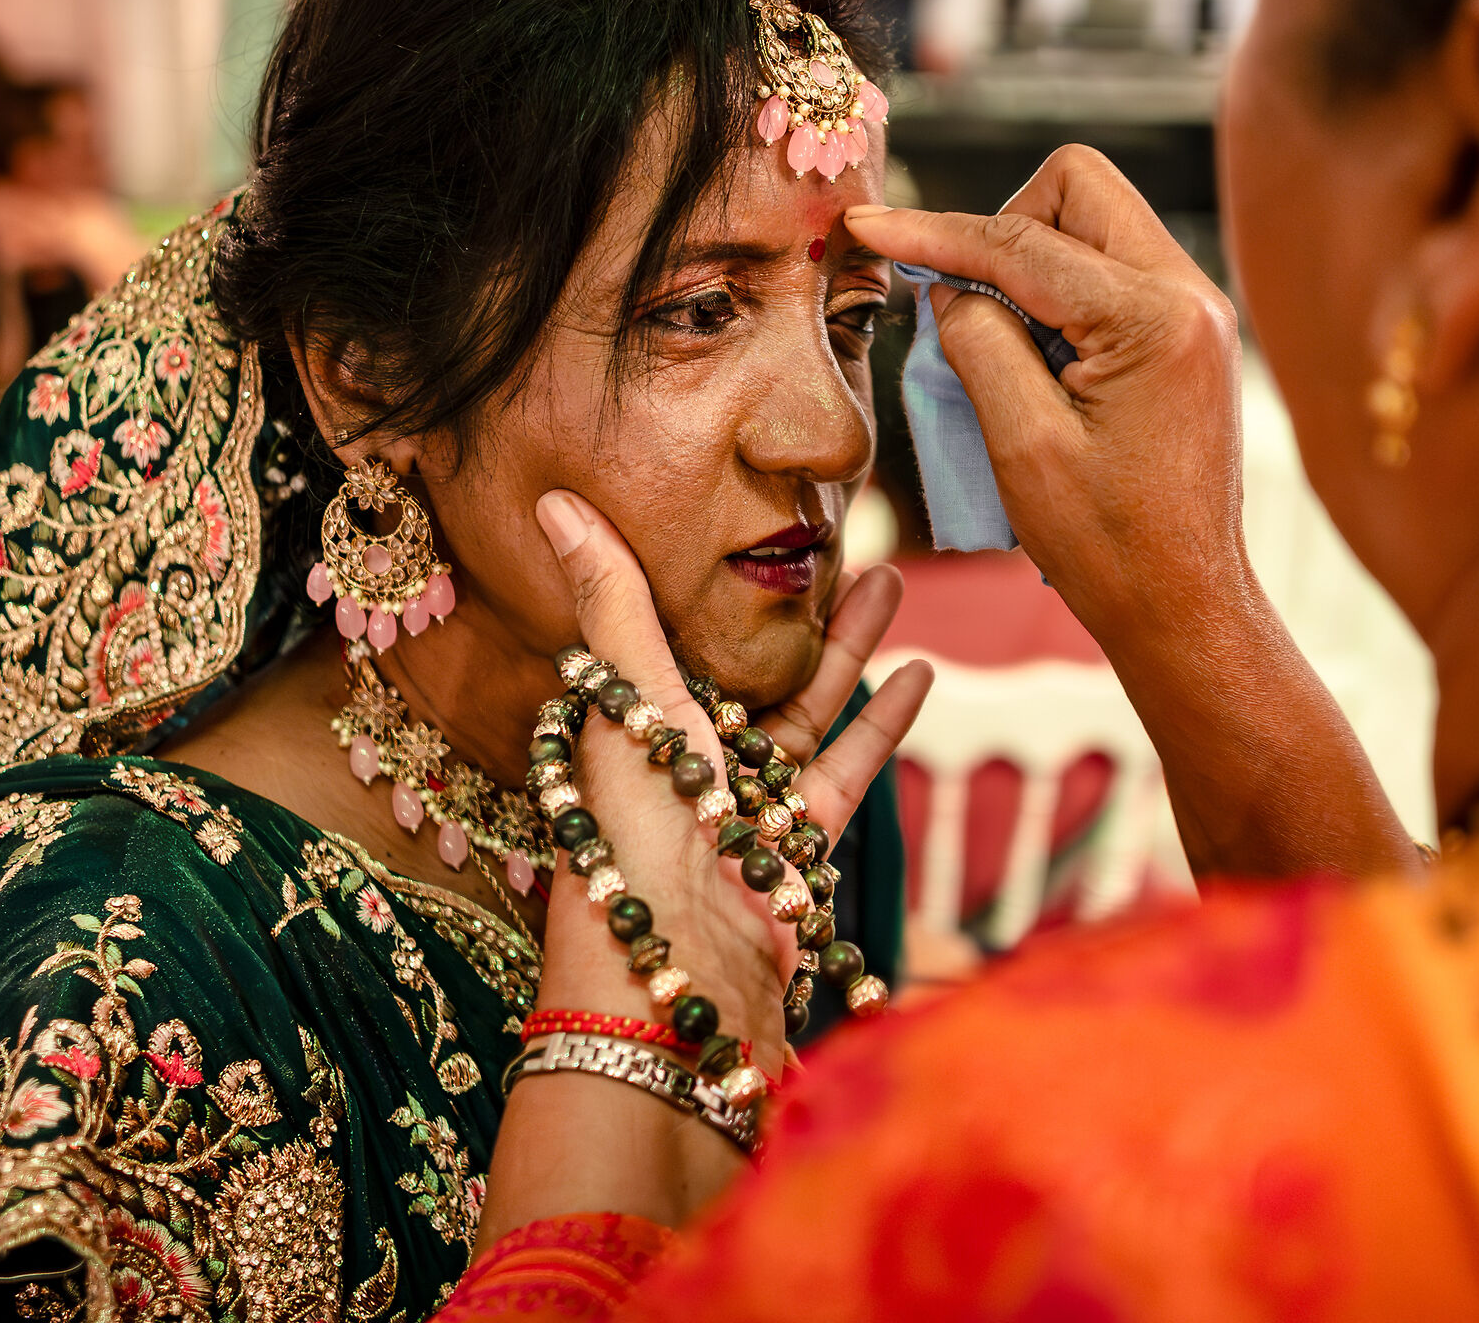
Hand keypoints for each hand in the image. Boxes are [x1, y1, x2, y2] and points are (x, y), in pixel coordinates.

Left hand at [472, 491, 929, 1246]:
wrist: (678, 979)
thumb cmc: (637, 833)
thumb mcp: (627, 697)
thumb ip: (611, 598)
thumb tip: (557, 499)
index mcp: (629, 722)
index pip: (669, 635)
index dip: (709, 580)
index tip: (752, 523)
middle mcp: (684, 762)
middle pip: (750, 668)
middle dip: (801, 607)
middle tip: (851, 542)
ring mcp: (744, 806)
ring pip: (805, 710)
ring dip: (851, 649)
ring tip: (894, 581)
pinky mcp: (798, 846)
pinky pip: (844, 768)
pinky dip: (883, 722)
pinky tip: (922, 676)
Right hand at [848, 148, 1413, 875]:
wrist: (1184, 605)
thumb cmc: (1107, 545)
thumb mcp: (1022, 445)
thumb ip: (979, 343)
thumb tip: (950, 287)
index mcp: (1154, 319)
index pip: (1025, 240)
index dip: (937, 233)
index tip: (868, 227)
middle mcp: (1190, 294)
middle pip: (1078, 186)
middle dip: (1003, 226)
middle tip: (964, 304)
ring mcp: (1196, 309)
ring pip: (1094, 220)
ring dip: (1030, 261)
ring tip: (1002, 348)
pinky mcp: (1187, 331)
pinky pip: (1109, 268)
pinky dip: (1058, 293)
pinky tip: (1035, 360)